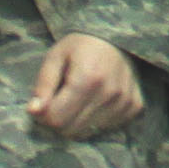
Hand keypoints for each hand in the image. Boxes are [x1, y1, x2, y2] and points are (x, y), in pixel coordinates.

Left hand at [26, 34, 144, 141]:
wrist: (117, 34)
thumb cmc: (81, 45)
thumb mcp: (55, 57)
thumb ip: (43, 85)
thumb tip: (33, 111)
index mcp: (88, 78)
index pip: (57, 119)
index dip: (43, 114)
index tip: (43, 102)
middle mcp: (110, 93)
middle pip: (71, 130)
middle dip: (59, 119)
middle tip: (60, 100)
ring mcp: (125, 102)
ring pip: (88, 132)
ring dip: (77, 121)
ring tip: (79, 98)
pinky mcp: (134, 107)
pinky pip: (106, 128)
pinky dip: (96, 119)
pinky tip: (96, 100)